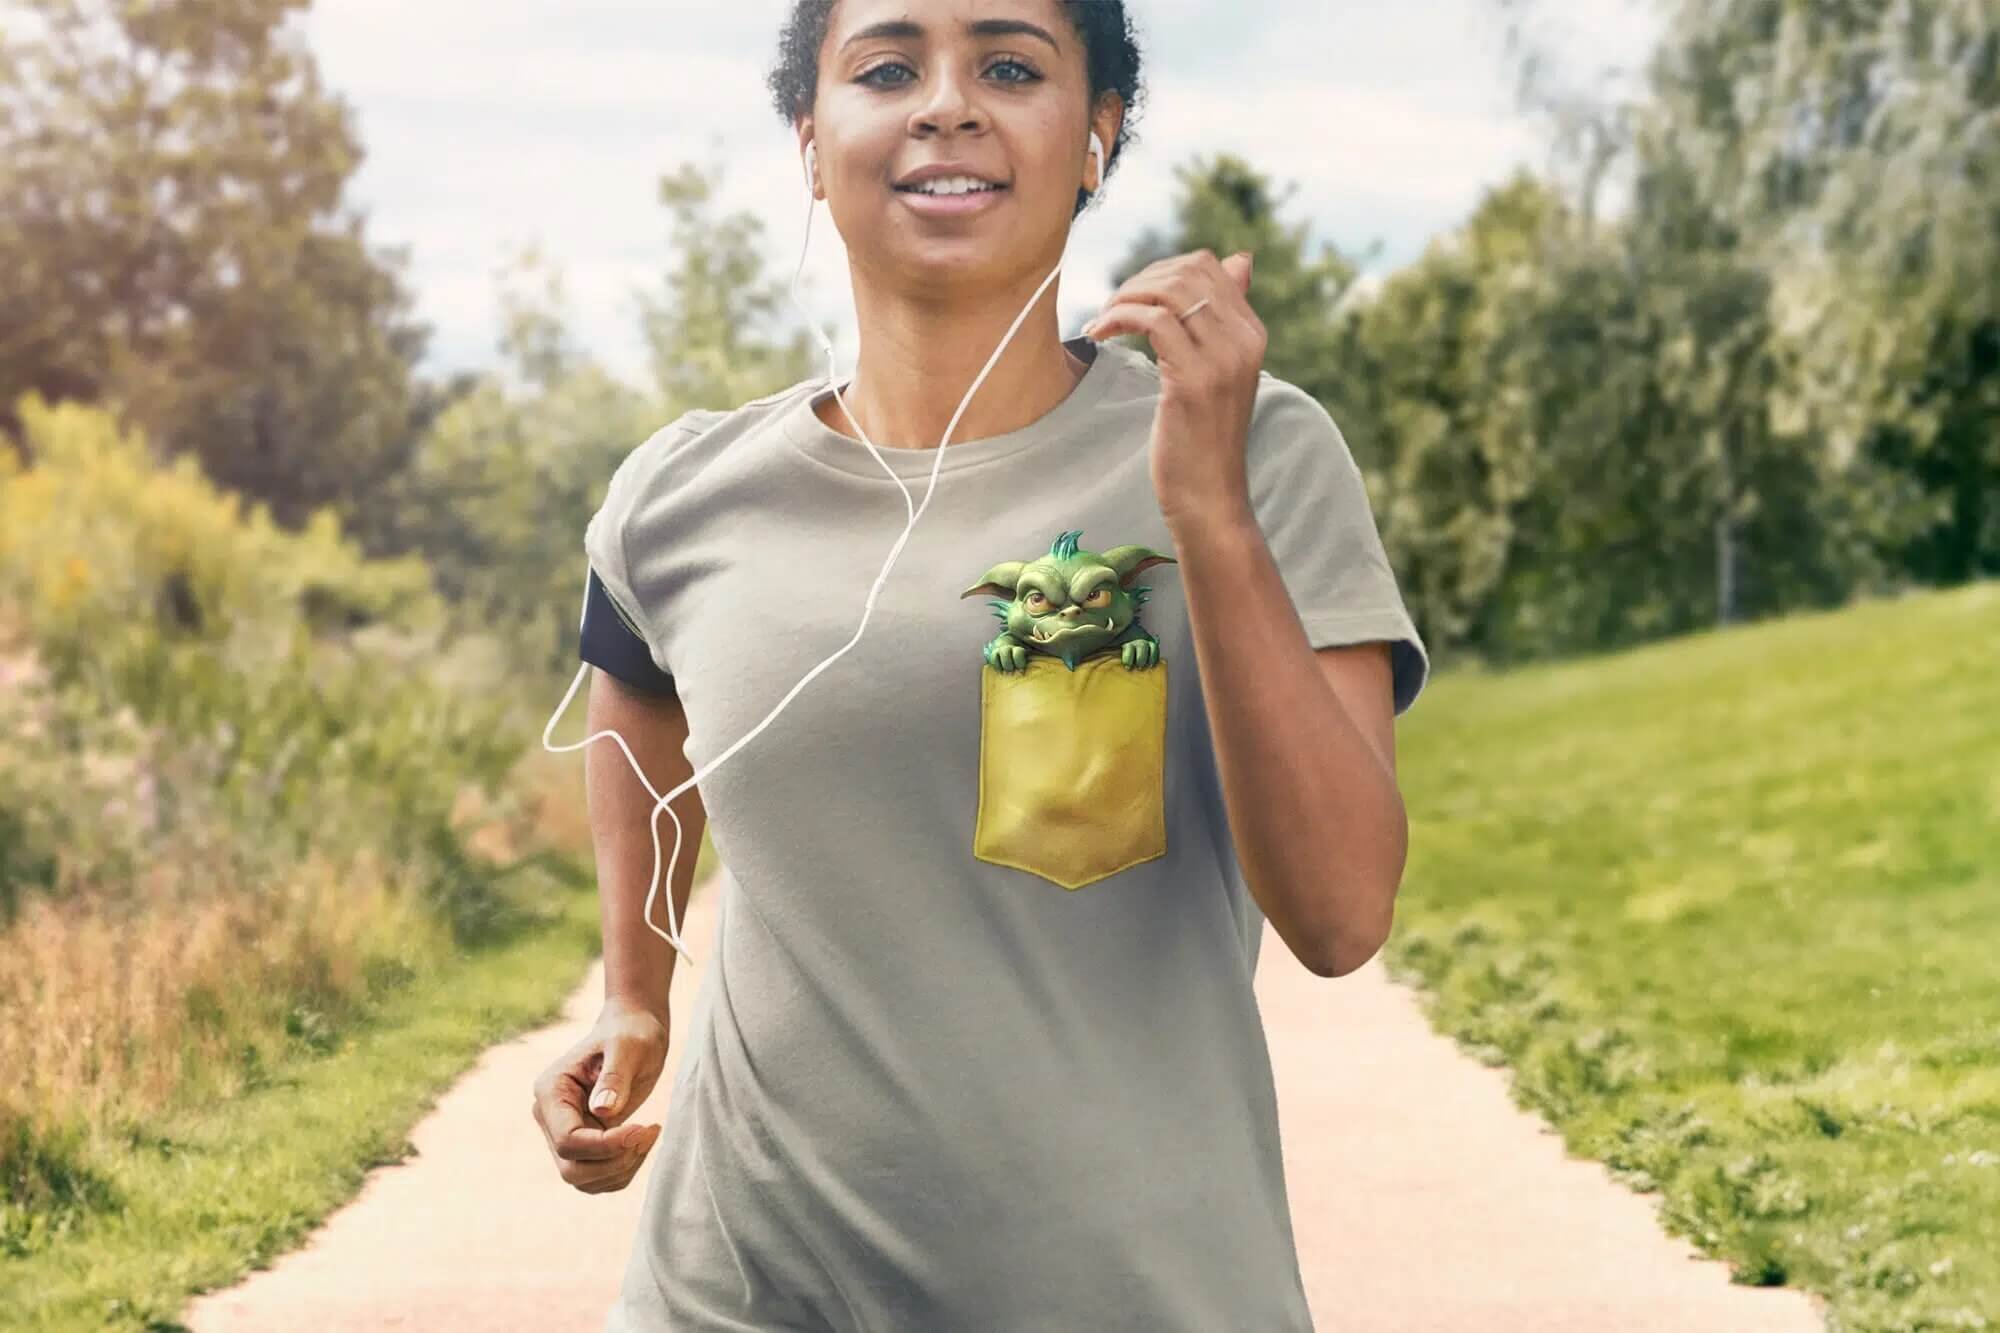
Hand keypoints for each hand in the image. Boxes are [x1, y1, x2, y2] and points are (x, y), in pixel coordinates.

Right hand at [531, 997, 669, 1193]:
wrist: (635, 1030)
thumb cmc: (632, 1032)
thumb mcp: (628, 1046)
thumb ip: (614, 1076)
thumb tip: (602, 1111)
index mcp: (551, 1091)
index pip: (567, 1141)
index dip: (605, 1146)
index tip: (642, 1128)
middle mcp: (550, 1116)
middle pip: (571, 1169)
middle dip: (615, 1161)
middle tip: (648, 1132)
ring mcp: (564, 1133)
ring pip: (583, 1180)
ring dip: (622, 1168)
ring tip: (649, 1133)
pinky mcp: (584, 1144)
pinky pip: (598, 1178)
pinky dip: (624, 1170)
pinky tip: (643, 1141)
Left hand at [1082, 249, 1263, 526]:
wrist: (1210, 497)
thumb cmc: (1203, 438)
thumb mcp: (1219, 371)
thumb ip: (1222, 319)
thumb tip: (1239, 259)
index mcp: (1252, 333)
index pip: (1208, 266)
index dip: (1160, 272)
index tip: (1132, 298)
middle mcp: (1244, 340)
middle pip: (1187, 272)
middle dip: (1138, 282)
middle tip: (1110, 310)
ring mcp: (1222, 360)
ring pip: (1169, 292)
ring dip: (1124, 298)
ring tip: (1102, 322)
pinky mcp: (1193, 380)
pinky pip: (1152, 321)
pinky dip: (1117, 319)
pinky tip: (1099, 336)